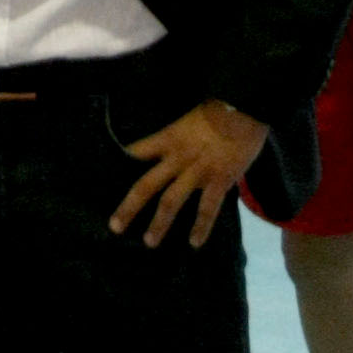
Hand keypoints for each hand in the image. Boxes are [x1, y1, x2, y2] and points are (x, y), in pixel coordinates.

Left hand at [110, 100, 267, 248]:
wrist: (246, 109)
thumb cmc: (218, 110)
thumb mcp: (188, 120)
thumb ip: (177, 140)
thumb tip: (169, 155)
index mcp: (168, 139)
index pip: (136, 153)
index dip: (120, 165)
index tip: (106, 179)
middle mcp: (178, 158)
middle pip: (146, 185)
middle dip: (129, 207)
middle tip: (115, 227)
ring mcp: (198, 171)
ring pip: (171, 201)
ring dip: (159, 223)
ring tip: (149, 242)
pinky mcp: (219, 180)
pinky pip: (207, 208)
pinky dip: (201, 226)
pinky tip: (195, 243)